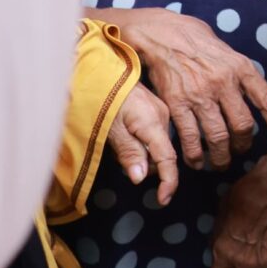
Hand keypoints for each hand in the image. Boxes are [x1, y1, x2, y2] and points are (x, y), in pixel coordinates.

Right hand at [104, 6, 266, 169]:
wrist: (162, 33)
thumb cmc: (197, 42)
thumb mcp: (228, 51)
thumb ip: (242, 75)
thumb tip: (258, 98)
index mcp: (241, 67)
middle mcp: (223, 82)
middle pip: (243, 125)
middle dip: (244, 145)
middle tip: (240, 150)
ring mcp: (199, 94)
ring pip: (218, 137)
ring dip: (221, 156)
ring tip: (221, 162)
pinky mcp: (177, 103)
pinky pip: (190, 137)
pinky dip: (195, 154)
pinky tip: (197, 161)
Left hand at [108, 82, 179, 204]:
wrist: (97, 67)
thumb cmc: (100, 97)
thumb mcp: (110, 128)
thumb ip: (128, 152)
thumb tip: (142, 178)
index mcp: (153, 122)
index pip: (168, 158)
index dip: (169, 181)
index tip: (163, 200)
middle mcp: (162, 116)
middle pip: (161, 154)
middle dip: (144, 163)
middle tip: (117, 156)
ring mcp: (159, 110)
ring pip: (156, 145)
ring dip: (140, 152)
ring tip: (116, 141)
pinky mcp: (154, 108)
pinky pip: (152, 134)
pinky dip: (140, 140)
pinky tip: (122, 133)